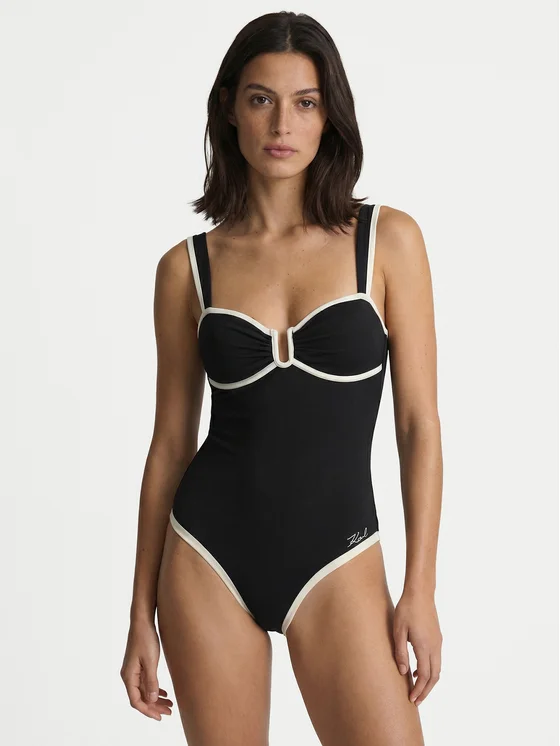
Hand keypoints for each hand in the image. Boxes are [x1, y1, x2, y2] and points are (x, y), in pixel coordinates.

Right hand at [120, 619, 173, 719]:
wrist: (142, 621)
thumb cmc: (145, 639)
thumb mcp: (150, 661)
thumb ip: (151, 681)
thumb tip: (152, 700)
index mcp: (128, 676)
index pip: (136, 701)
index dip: (148, 711)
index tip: (160, 716)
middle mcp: (129, 675)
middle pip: (140, 698)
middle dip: (154, 707)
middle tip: (169, 712)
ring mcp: (133, 670)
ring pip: (144, 690)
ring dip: (156, 699)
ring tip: (170, 704)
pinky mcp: (138, 665)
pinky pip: (145, 682)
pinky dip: (154, 689)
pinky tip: (163, 692)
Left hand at [392, 590, 442, 705]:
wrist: (420, 593)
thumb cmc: (407, 609)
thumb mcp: (398, 630)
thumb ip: (400, 652)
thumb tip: (403, 672)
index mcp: (424, 646)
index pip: (425, 675)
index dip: (419, 689)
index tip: (412, 699)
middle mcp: (435, 646)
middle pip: (434, 676)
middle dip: (426, 691)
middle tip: (416, 701)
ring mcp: (438, 642)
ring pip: (437, 669)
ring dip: (429, 681)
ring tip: (416, 688)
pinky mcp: (437, 637)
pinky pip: (436, 659)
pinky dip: (429, 670)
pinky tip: (417, 669)